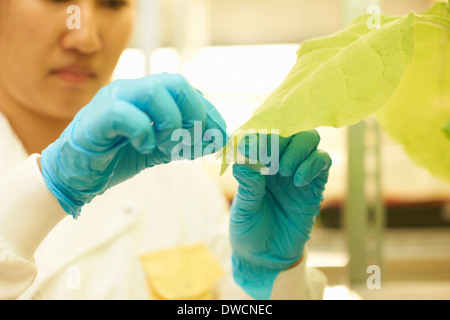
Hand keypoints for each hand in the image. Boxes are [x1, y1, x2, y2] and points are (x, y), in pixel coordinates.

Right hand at [41, 73, 226, 217]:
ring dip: (171, 122)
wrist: (75, 174)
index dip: (209, 113)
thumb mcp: (158, 147)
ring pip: (153, 91)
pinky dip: (143, 132)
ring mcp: (112, 100)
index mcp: (147, 94)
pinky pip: (124, 114)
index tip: (219, 137)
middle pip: (176, 82)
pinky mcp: (96, 119)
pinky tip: (144, 147)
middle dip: (195, 113)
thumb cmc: (115, 156)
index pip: (187, 90)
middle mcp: (131, 90)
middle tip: (192, 141)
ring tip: (166, 145)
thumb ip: (184, 141)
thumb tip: (217, 140)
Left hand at [229, 131, 330, 299]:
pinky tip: (299, 180)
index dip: (260, 132)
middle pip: (289, 130)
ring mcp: (297, 170)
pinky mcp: (314, 185)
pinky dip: (313, 164)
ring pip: (308, 140)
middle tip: (273, 159)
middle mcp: (277, 161)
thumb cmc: (249, 229)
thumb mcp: (243, 208)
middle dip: (282, 138)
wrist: (267, 257)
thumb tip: (245, 154)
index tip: (254, 143)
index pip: (262, 133)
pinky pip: (322, 161)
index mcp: (256, 161)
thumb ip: (247, 183)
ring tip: (285, 170)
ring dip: (297, 149)